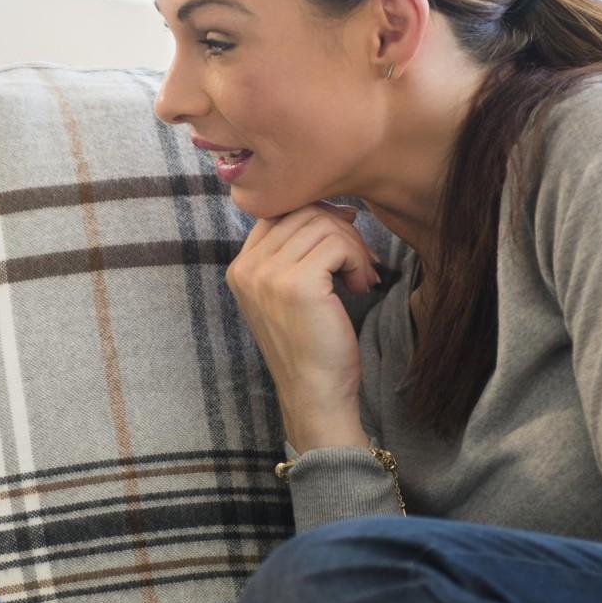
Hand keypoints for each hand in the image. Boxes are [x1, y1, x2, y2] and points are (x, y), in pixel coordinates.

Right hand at [227, 201, 379, 450]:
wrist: (314, 393)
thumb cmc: (310, 346)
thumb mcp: (289, 294)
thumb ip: (294, 254)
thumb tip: (333, 208)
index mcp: (240, 268)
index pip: (278, 212)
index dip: (316, 217)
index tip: (342, 241)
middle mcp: (247, 268)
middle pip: (303, 213)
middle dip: (341, 232)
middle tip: (359, 265)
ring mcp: (269, 275)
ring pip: (323, 224)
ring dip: (353, 247)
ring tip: (360, 278)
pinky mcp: (298, 283)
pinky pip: (337, 244)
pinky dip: (357, 260)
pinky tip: (360, 286)